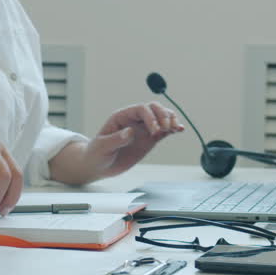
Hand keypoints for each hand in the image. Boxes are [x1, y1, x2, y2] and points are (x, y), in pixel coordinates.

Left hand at [57, 102, 184, 183]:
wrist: (98, 166)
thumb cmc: (96, 154)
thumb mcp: (102, 148)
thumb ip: (115, 140)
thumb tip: (130, 132)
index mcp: (121, 117)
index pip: (140, 109)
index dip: (150, 117)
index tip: (155, 131)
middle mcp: (134, 120)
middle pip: (153, 108)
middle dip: (163, 115)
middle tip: (166, 129)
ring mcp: (143, 129)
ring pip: (161, 117)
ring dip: (170, 119)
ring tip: (176, 128)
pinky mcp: (149, 139)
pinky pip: (163, 130)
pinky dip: (172, 128)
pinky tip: (179, 130)